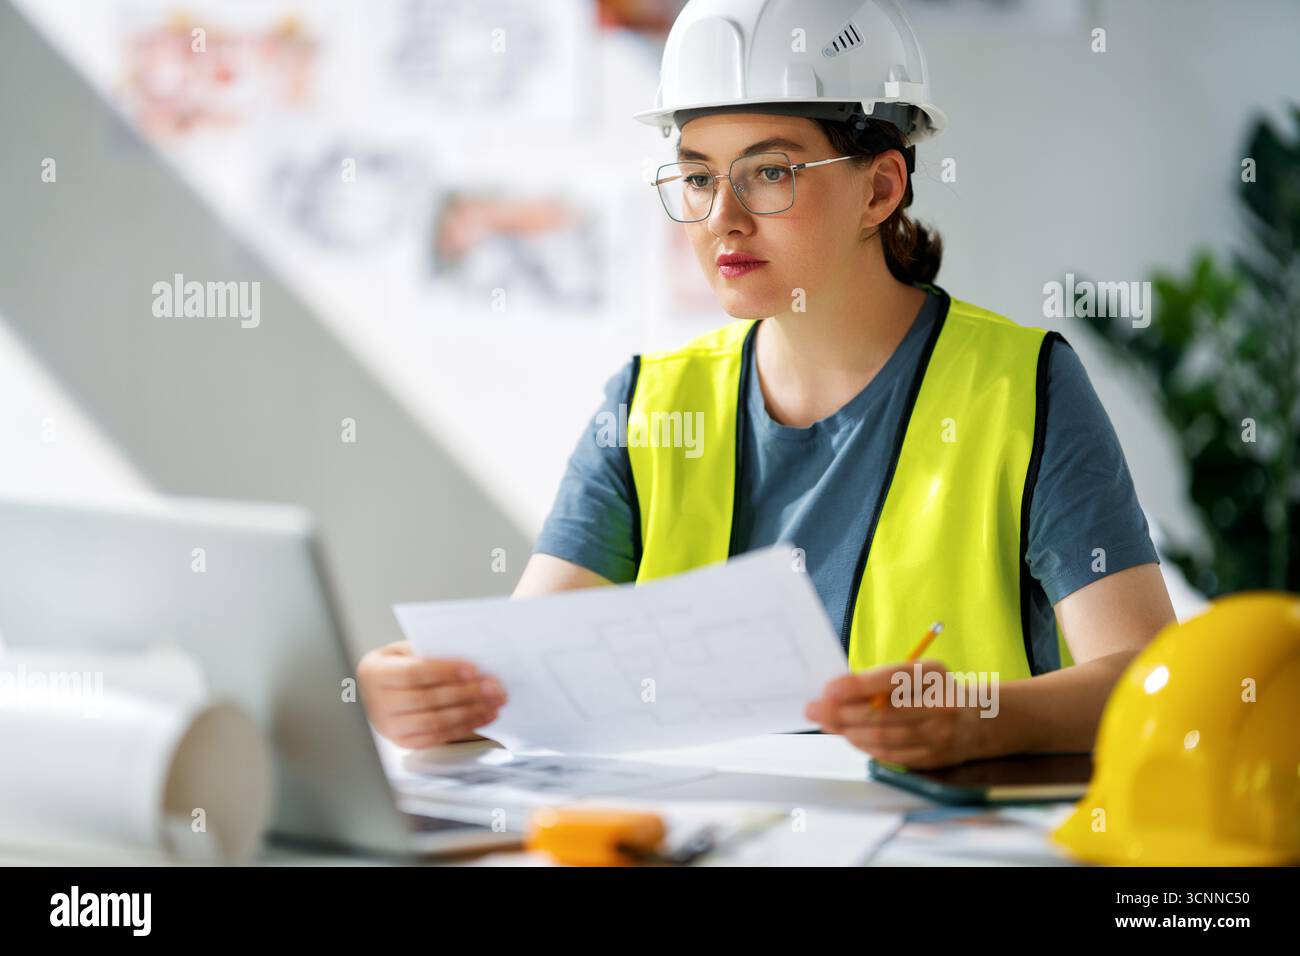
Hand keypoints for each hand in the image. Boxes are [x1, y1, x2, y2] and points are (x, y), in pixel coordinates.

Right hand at [357, 640, 506, 748]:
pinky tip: (484, 716)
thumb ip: (427, 651)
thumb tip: (466, 653)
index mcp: (376, 673)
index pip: (413, 673)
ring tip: (494, 702)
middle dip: (466, 693)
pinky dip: (465, 726)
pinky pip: (438, 737)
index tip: (473, 669)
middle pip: (428, 700)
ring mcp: (390, 727)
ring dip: (471, 712)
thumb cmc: (393, 667)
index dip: (444, 671)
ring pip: (435, 722)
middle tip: (494, 687)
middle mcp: (379, 703)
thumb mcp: (401, 651)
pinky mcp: (404, 742)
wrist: (370, 693)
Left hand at [804, 659, 984, 769]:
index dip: (857, 686)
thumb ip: (878, 681)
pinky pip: (891, 755)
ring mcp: (940, 734)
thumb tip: (833, 694)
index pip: (891, 679)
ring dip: (850, 731)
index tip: (828, 689)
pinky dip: (865, 746)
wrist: (976, 720)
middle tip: (814, 710)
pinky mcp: (934, 758)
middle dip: (842, 712)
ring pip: (885, 737)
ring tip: (828, 723)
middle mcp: (941, 704)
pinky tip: (850, 737)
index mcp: (933, 675)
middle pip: (883, 713)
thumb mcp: (913, 674)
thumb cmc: (931, 691)